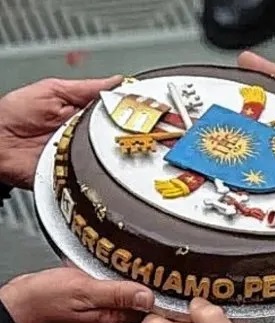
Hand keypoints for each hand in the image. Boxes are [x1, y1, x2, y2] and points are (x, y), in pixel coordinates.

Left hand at [0, 75, 122, 188]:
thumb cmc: (13, 115)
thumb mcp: (51, 90)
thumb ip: (85, 87)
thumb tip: (117, 80)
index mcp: (84, 111)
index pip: (116, 109)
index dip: (131, 109)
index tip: (144, 107)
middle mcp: (87, 134)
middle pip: (118, 133)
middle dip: (126, 131)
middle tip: (130, 127)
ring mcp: (83, 154)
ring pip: (111, 154)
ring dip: (113, 150)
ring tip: (108, 142)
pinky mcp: (77, 174)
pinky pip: (96, 173)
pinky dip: (100, 170)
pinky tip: (98, 160)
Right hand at [0, 267, 153, 322]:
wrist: (17, 301)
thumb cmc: (43, 299)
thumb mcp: (84, 290)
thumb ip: (117, 293)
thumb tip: (147, 297)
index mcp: (111, 317)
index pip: (148, 307)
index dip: (159, 290)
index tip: (167, 273)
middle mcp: (109, 313)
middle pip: (139, 295)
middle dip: (147, 278)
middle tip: (152, 259)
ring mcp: (100, 304)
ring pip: (125, 286)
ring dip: (130, 272)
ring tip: (136, 255)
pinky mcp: (90, 294)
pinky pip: (109, 281)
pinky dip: (112, 270)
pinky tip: (113, 259)